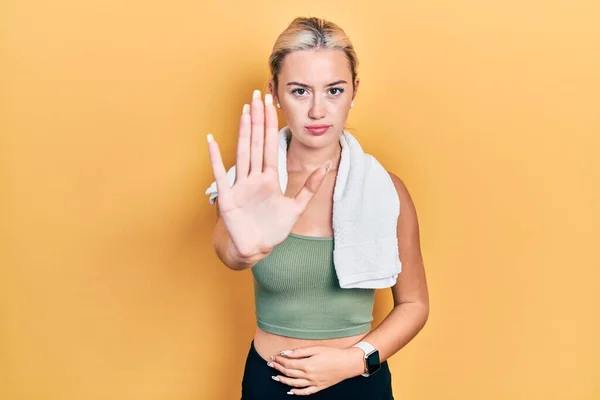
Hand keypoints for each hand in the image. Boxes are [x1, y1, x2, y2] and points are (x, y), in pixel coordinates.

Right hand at [207, 90, 329, 257]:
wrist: (255, 248)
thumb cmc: (272, 229)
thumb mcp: (296, 207)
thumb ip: (311, 187)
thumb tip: (327, 165)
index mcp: (269, 179)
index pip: (270, 146)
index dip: (271, 125)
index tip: (271, 105)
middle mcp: (254, 178)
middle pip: (257, 143)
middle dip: (259, 119)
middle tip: (258, 95)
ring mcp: (240, 186)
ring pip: (243, 153)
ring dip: (244, 132)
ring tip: (244, 111)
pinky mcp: (228, 198)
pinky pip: (221, 175)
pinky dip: (216, 159)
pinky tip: (211, 141)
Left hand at [267, 346, 364, 395]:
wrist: (348, 363)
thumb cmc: (333, 354)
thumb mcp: (316, 349)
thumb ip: (300, 352)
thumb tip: (285, 353)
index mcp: (307, 365)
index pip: (288, 363)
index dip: (279, 360)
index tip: (273, 356)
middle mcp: (309, 375)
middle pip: (289, 373)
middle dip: (278, 368)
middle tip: (270, 364)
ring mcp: (314, 383)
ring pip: (294, 384)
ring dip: (283, 380)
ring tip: (275, 377)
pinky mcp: (319, 387)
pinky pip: (305, 392)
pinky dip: (297, 392)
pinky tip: (290, 391)